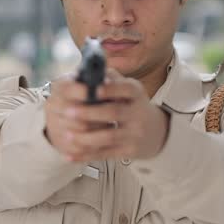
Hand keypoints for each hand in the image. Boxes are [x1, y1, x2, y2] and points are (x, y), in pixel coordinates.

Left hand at [43, 69, 169, 162]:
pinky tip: (70, 155)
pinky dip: (86, 155)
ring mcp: (134, 134)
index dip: (111, 88)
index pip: (126, 89)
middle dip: (90, 113)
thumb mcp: (129, 88)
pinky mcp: (129, 151)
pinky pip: (105, 154)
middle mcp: (137, 113)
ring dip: (86, 137)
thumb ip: (110, 77)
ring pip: (109, 137)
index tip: (94, 88)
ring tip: (67, 134)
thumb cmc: (133, 105)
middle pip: (114, 113)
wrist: (156, 132)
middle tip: (69, 111)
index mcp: (136, 94)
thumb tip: (87, 68)